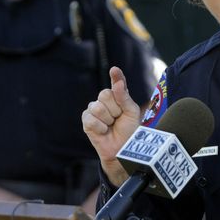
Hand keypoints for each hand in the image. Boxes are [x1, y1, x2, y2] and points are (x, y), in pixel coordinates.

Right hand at [82, 67, 141, 184]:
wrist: (122, 149)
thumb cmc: (129, 131)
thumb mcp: (132, 112)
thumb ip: (124, 97)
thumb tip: (117, 83)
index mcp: (119, 96)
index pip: (117, 82)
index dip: (116, 76)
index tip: (115, 70)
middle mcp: (105, 100)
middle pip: (105, 94)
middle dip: (115, 108)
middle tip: (118, 119)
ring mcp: (94, 109)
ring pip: (97, 107)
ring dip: (108, 119)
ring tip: (111, 126)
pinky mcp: (87, 120)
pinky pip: (91, 119)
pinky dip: (100, 127)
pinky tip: (103, 131)